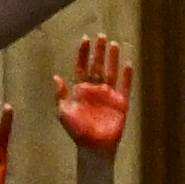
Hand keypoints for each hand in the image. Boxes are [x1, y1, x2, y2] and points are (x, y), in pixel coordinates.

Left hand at [53, 32, 132, 157]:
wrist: (93, 147)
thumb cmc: (77, 130)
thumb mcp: (64, 112)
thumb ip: (61, 95)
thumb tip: (56, 76)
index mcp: (81, 89)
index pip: (82, 67)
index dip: (83, 54)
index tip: (85, 39)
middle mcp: (95, 88)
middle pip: (97, 65)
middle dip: (99, 51)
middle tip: (101, 35)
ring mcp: (109, 95)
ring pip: (111, 72)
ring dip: (112, 59)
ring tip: (114, 44)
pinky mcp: (121, 103)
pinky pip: (125, 86)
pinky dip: (126, 76)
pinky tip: (128, 64)